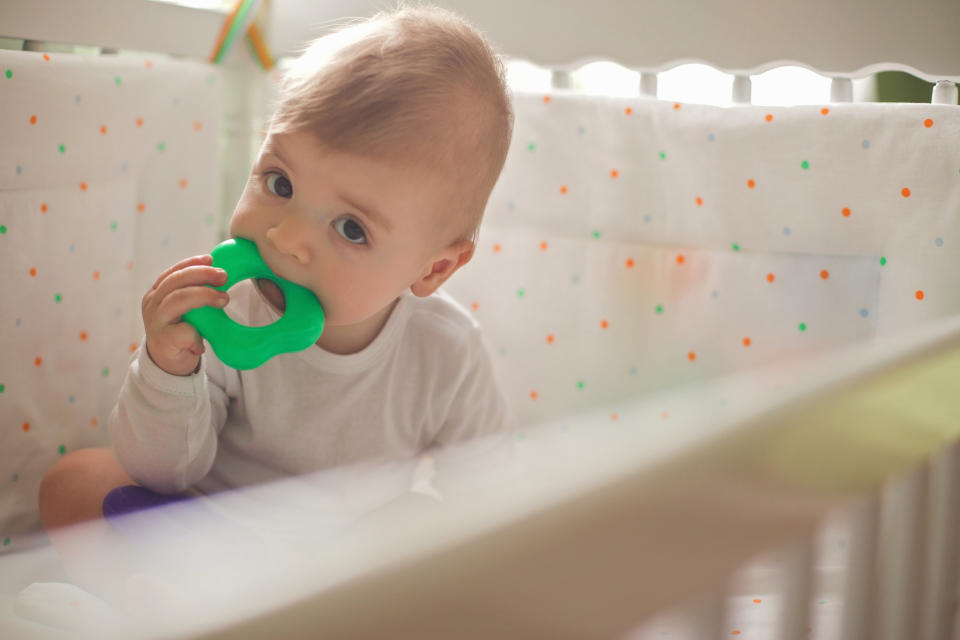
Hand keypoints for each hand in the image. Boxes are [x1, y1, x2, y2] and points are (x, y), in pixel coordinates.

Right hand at [142, 255, 229, 375]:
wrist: (168, 364)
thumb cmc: (181, 331)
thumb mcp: (185, 308)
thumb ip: (194, 293)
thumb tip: (221, 274)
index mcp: (158, 293)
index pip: (173, 272)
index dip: (192, 263)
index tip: (212, 258)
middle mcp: (153, 303)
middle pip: (176, 281)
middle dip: (202, 275)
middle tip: (224, 276)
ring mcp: (155, 321)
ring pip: (178, 299)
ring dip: (204, 296)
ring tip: (223, 299)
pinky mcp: (163, 340)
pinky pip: (183, 331)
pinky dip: (197, 335)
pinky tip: (203, 343)